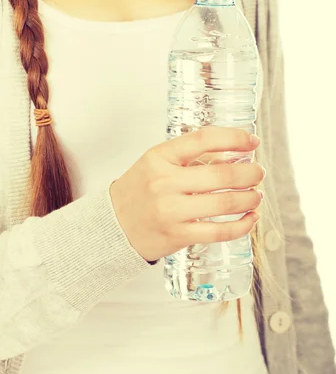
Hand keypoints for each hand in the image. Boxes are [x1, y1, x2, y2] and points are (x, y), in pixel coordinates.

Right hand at [109, 127, 264, 261]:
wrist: (114, 225)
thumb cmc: (140, 190)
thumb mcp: (157, 163)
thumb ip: (191, 157)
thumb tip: (235, 153)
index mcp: (159, 157)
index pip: (203, 139)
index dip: (234, 138)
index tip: (252, 141)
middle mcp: (164, 182)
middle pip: (220, 175)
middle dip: (249, 173)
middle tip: (258, 173)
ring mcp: (170, 211)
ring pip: (224, 204)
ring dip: (249, 198)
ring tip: (256, 195)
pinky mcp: (177, 235)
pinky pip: (219, 231)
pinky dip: (242, 225)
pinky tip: (250, 218)